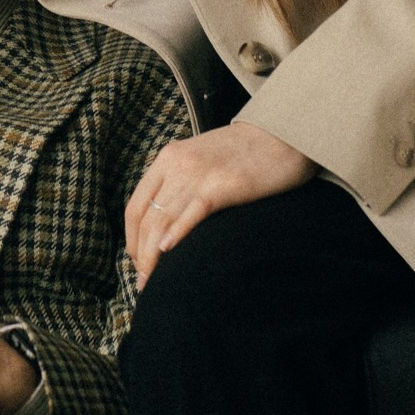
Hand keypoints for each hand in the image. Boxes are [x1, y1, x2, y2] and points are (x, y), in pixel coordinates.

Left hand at [125, 121, 315, 283]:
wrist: (282, 133)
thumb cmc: (246, 153)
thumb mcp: (201, 161)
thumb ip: (182, 183)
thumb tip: (168, 223)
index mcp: (168, 159)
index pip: (136, 205)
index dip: (132, 238)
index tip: (137, 260)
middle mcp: (176, 165)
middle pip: (146, 218)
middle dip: (140, 254)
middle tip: (144, 281)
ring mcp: (198, 174)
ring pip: (163, 220)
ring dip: (153, 255)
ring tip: (152, 280)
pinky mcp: (223, 185)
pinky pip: (192, 212)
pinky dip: (177, 232)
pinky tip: (169, 252)